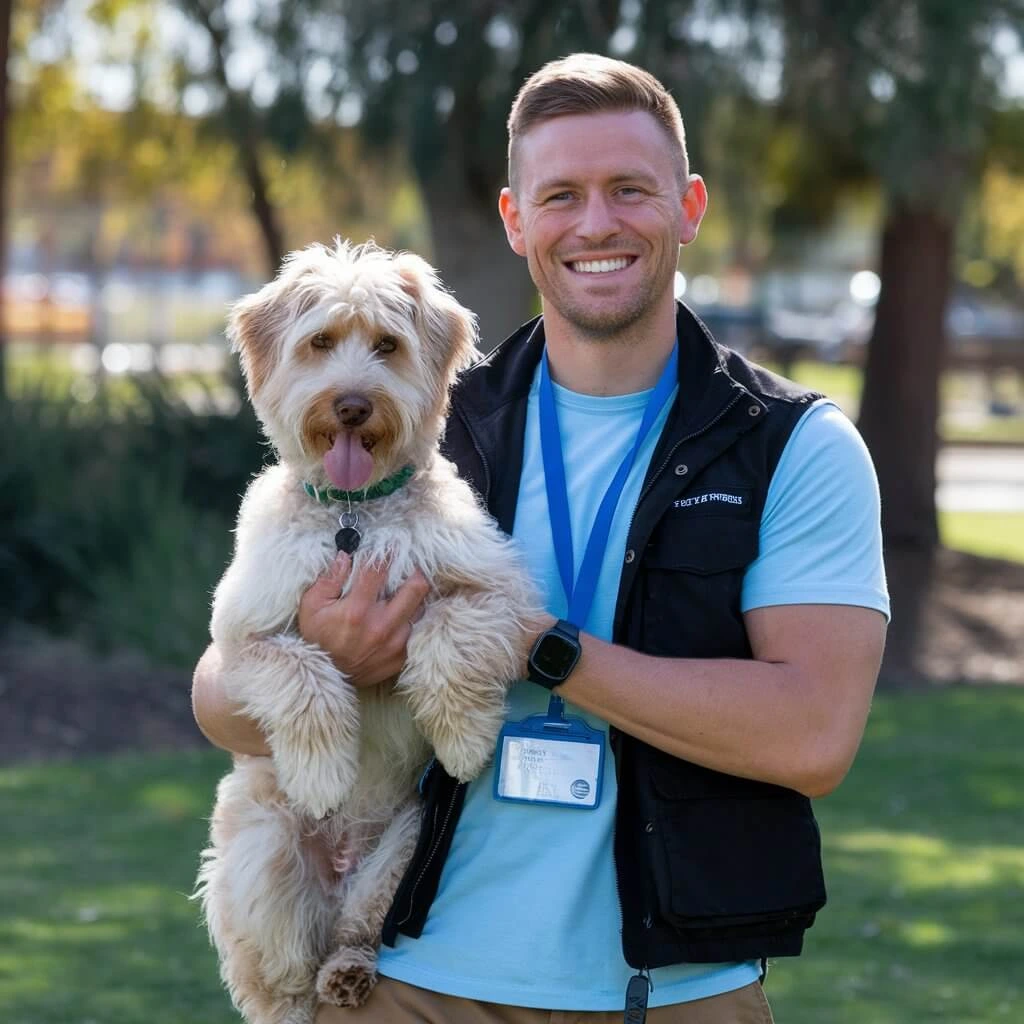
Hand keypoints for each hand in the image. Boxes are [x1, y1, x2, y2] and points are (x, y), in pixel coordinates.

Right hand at [297, 552, 429, 687]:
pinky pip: (417, 630)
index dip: (386, 552)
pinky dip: (411, 618)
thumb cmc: (317, 637)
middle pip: (417, 586)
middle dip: (414, 571)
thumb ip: (329, 579)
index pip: (380, 569)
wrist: (324, 677)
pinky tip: (400, 613)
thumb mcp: (311, 606)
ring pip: (420, 607)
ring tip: (402, 591)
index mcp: (357, 610)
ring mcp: (395, 643)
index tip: (390, 544)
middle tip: (407, 567)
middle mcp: (381, 625)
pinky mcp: (401, 657)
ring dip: (413, 596)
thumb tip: (346, 554)